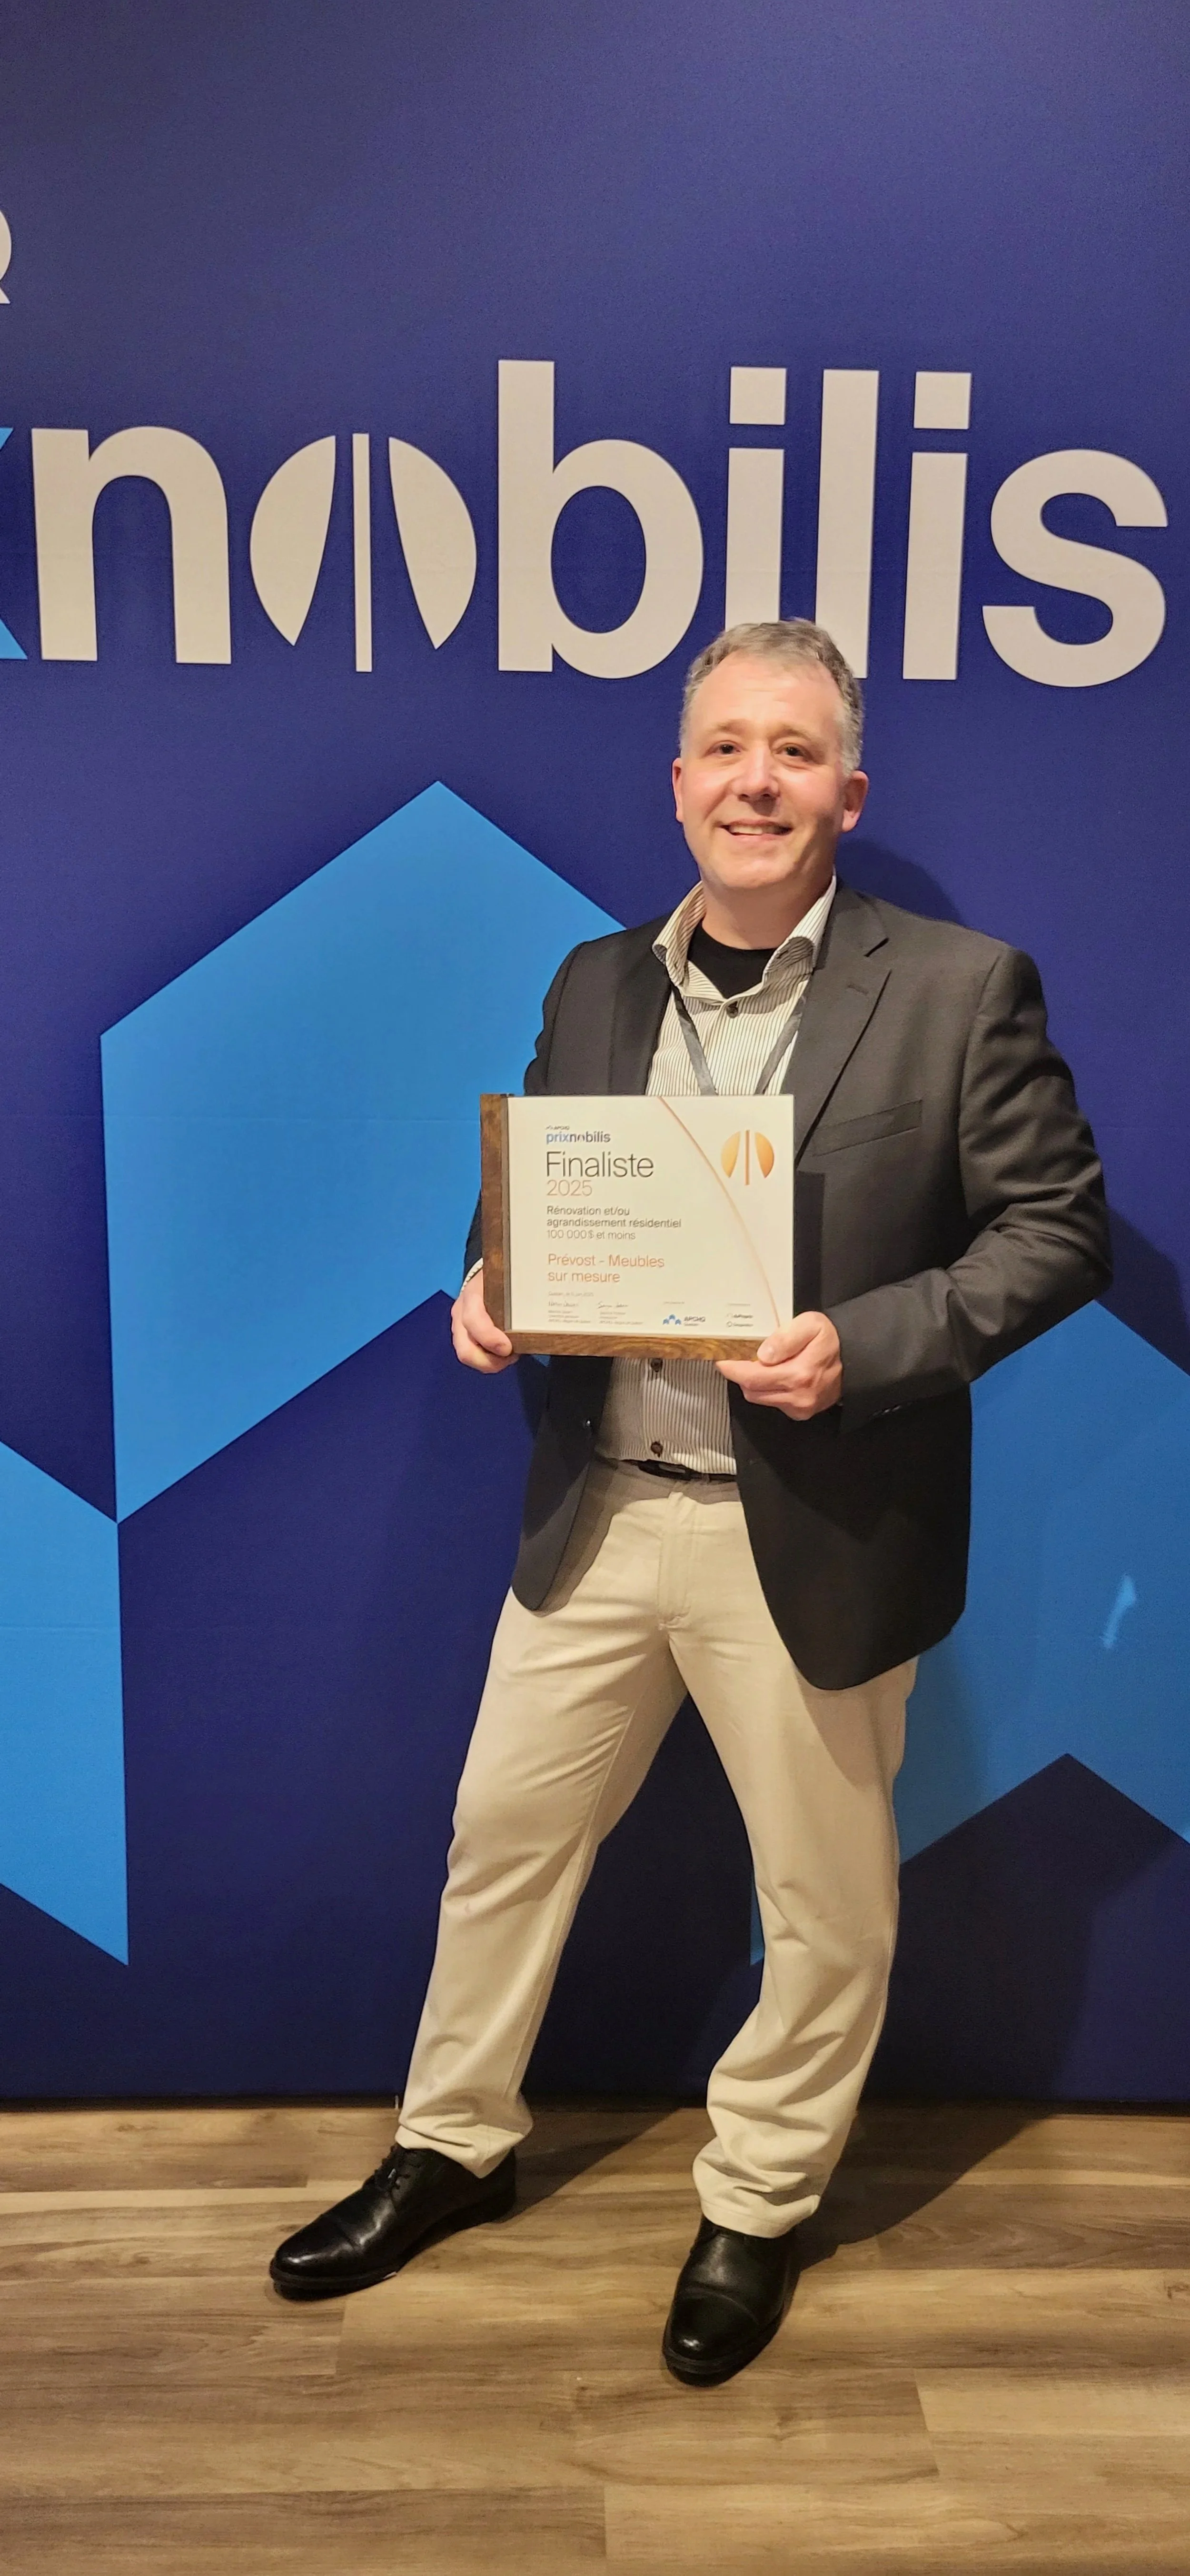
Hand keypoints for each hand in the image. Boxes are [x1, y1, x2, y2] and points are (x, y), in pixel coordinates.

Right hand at [450, 1267, 514, 1373]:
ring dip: (490, 1363)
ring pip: (468, 1356)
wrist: (483, 1276)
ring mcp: (459, 1327)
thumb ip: (518, 1297)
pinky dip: (488, 1359)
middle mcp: (461, 1314)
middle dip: (490, 1362)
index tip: (508, 1348)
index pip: (474, 1321)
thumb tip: (541, 1317)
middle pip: (466, 1350)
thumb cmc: (499, 1280)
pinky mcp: (462, 1336)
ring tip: (510, 1356)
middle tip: (511, 1357)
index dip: (490, 1339)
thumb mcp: (507, 1281)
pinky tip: (503, 1354)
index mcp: (472, 1296)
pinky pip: (473, 1355)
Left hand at [717, 1311, 841, 1419]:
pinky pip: (773, 1402)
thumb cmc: (832, 1340)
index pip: (751, 1378)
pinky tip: (776, 1375)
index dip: (732, 1369)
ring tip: (760, 1364)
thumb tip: (762, 1354)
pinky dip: (768, 1389)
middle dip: (741, 1375)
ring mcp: (800, 1407)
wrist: (856, 1359)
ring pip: (760, 1398)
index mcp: (799, 1375)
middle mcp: (798, 1396)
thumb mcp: (811, 1325)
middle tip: (739, 1358)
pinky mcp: (801, 1412)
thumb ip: (785, 1338)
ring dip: (754, 1383)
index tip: (723, 1360)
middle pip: (751, 1391)